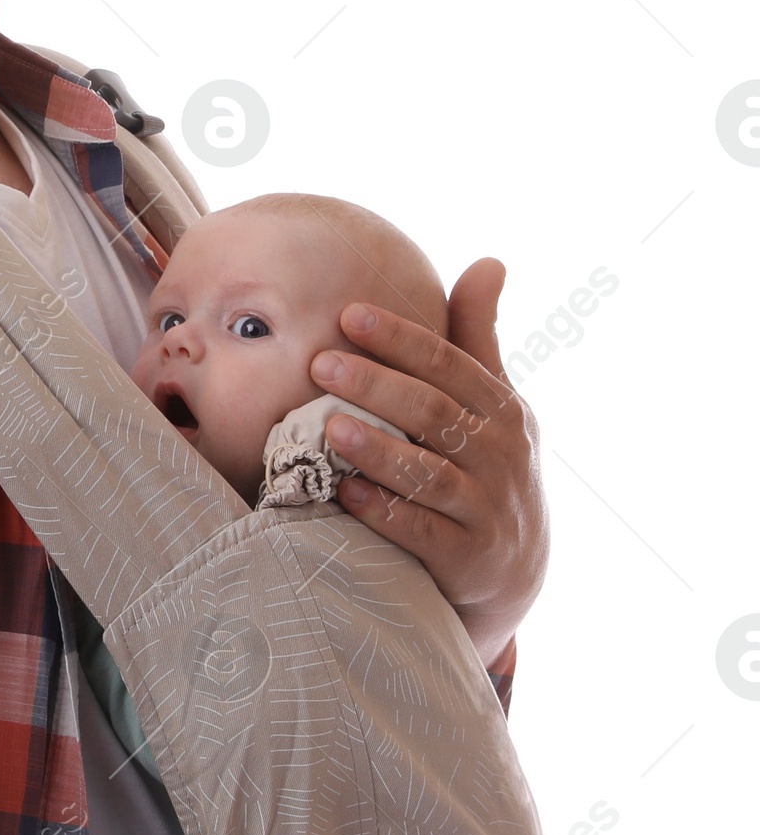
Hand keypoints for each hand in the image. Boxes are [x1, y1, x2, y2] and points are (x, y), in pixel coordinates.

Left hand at [310, 258, 548, 665]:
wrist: (515, 573)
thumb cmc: (488, 469)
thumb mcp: (495, 404)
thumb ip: (479, 338)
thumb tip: (489, 261)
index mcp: (503, 411)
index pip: (450, 364)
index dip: (401, 339)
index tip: (350, 314)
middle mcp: (501, 457)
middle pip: (434, 413)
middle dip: (377, 386)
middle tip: (320, 362)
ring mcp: (486, 511)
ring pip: (428, 475)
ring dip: (378, 449)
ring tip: (329, 425)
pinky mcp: (466, 560)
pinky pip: (422, 533)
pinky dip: (385, 513)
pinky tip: (347, 494)